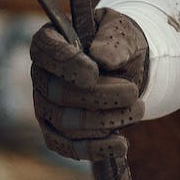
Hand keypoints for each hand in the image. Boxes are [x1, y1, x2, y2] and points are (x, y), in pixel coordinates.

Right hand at [29, 6, 150, 161]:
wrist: (127, 66)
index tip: (94, 73)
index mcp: (50, 40)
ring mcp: (45, 106)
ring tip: (138, 110)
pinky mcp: (56, 133)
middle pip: (58, 93)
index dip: (67, 64)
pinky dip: (95, 149)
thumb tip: (102, 59)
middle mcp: (41, 75)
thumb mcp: (122, 30)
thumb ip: (114, 40)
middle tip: (133, 92)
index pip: (46, 51)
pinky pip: (68, 147)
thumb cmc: (118, 42)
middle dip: (99, 97)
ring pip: (65, 123)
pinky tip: (121, 145)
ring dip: (104, 121)